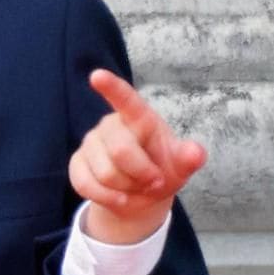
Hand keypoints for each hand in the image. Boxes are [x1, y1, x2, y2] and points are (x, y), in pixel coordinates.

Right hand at [71, 69, 207, 244]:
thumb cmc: (163, 171)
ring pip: (105, 173)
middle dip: (141, 173)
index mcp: (139, 117)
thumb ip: (189, 158)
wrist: (142, 196)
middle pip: (121, 151)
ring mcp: (91, 143)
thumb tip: (196, 153)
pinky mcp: (77, 163)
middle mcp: (111, 125)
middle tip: (154, 181)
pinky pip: (87, 185)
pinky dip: (107, 198)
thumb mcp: (181, 165)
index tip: (97, 76)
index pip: (126, 100)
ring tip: (135, 186)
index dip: (112, 88)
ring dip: (126, 188)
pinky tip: (119, 197)